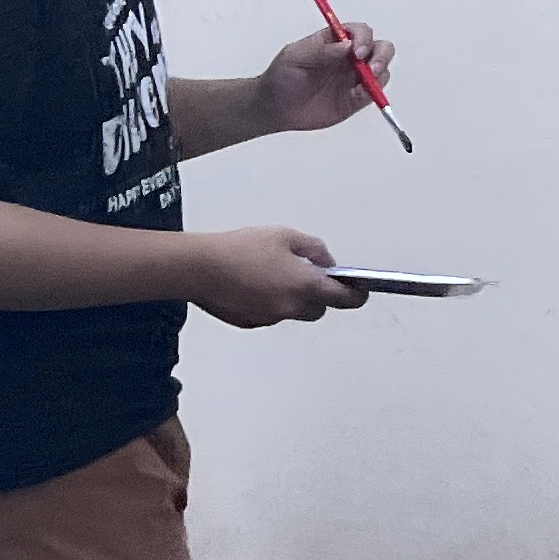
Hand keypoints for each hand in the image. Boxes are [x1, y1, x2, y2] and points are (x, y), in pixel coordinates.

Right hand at [187, 227, 361, 327]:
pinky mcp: (250, 322)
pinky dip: (269, 302)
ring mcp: (270, 317)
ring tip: (273, 274)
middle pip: (319, 309)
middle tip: (308, 275)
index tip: (360, 291)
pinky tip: (254, 284)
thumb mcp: (286, 236)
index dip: (357, 295)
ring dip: (292, 298)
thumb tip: (326, 263)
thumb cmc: (240, 249)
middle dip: (319, 295)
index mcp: (306, 286)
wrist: (198, 267)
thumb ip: (314, 250)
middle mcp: (291, 307)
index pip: (346, 300)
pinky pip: (270, 314)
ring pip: (293, 312)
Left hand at [258, 26, 391, 135]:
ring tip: (366, 84)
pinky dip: (373, 94)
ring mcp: (354, 78)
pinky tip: (359, 96)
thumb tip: (347, 44)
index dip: (364, 38)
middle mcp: (349, 57)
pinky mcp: (355, 99)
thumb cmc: (281, 78)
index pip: (359, 32)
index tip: (357, 51)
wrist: (275, 108)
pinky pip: (373, 94)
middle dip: (382, 56)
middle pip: (380, 48)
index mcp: (335, 41)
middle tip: (372, 68)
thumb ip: (320, 50)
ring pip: (382, 70)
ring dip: (380, 74)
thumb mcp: (294, 57)